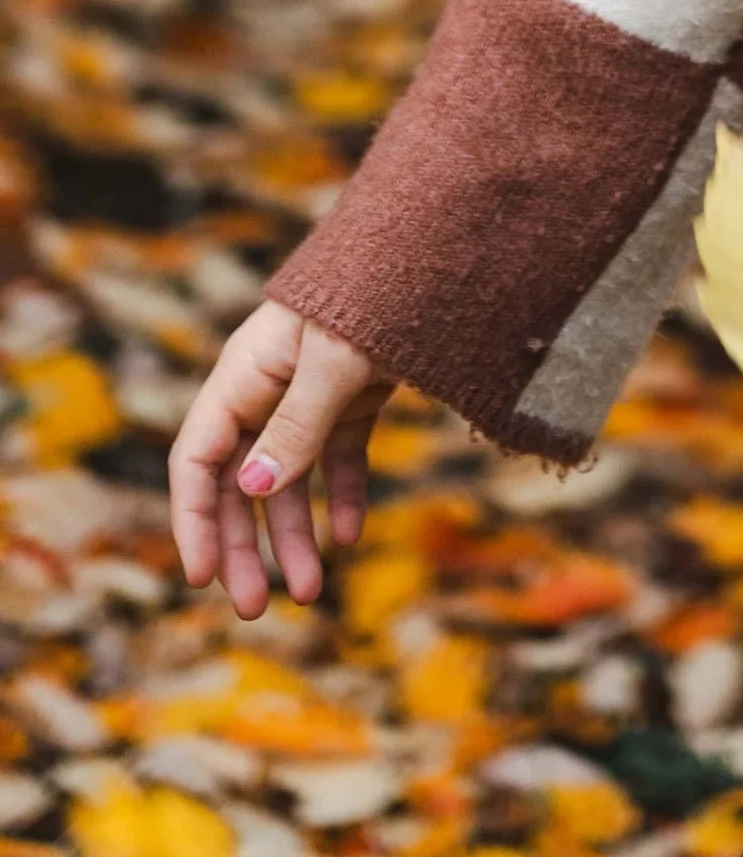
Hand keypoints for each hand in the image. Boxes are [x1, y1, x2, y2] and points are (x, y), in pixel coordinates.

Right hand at [168, 302, 391, 614]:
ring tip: (313, 592)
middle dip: (244, 546)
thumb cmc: (374, 291)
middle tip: (256, 609)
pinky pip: (338, 458)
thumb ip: (297, 424)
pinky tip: (353, 536)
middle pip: (239, 481)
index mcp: (244, 374)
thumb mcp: (335, 361)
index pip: (197, 458)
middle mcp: (268, 388)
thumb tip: (254, 489)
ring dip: (295, 535)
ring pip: (288, 479)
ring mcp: (311, 394)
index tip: (201, 578)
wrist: (434, 247)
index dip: (193, 519)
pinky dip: (343, 496)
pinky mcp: (354, 396)